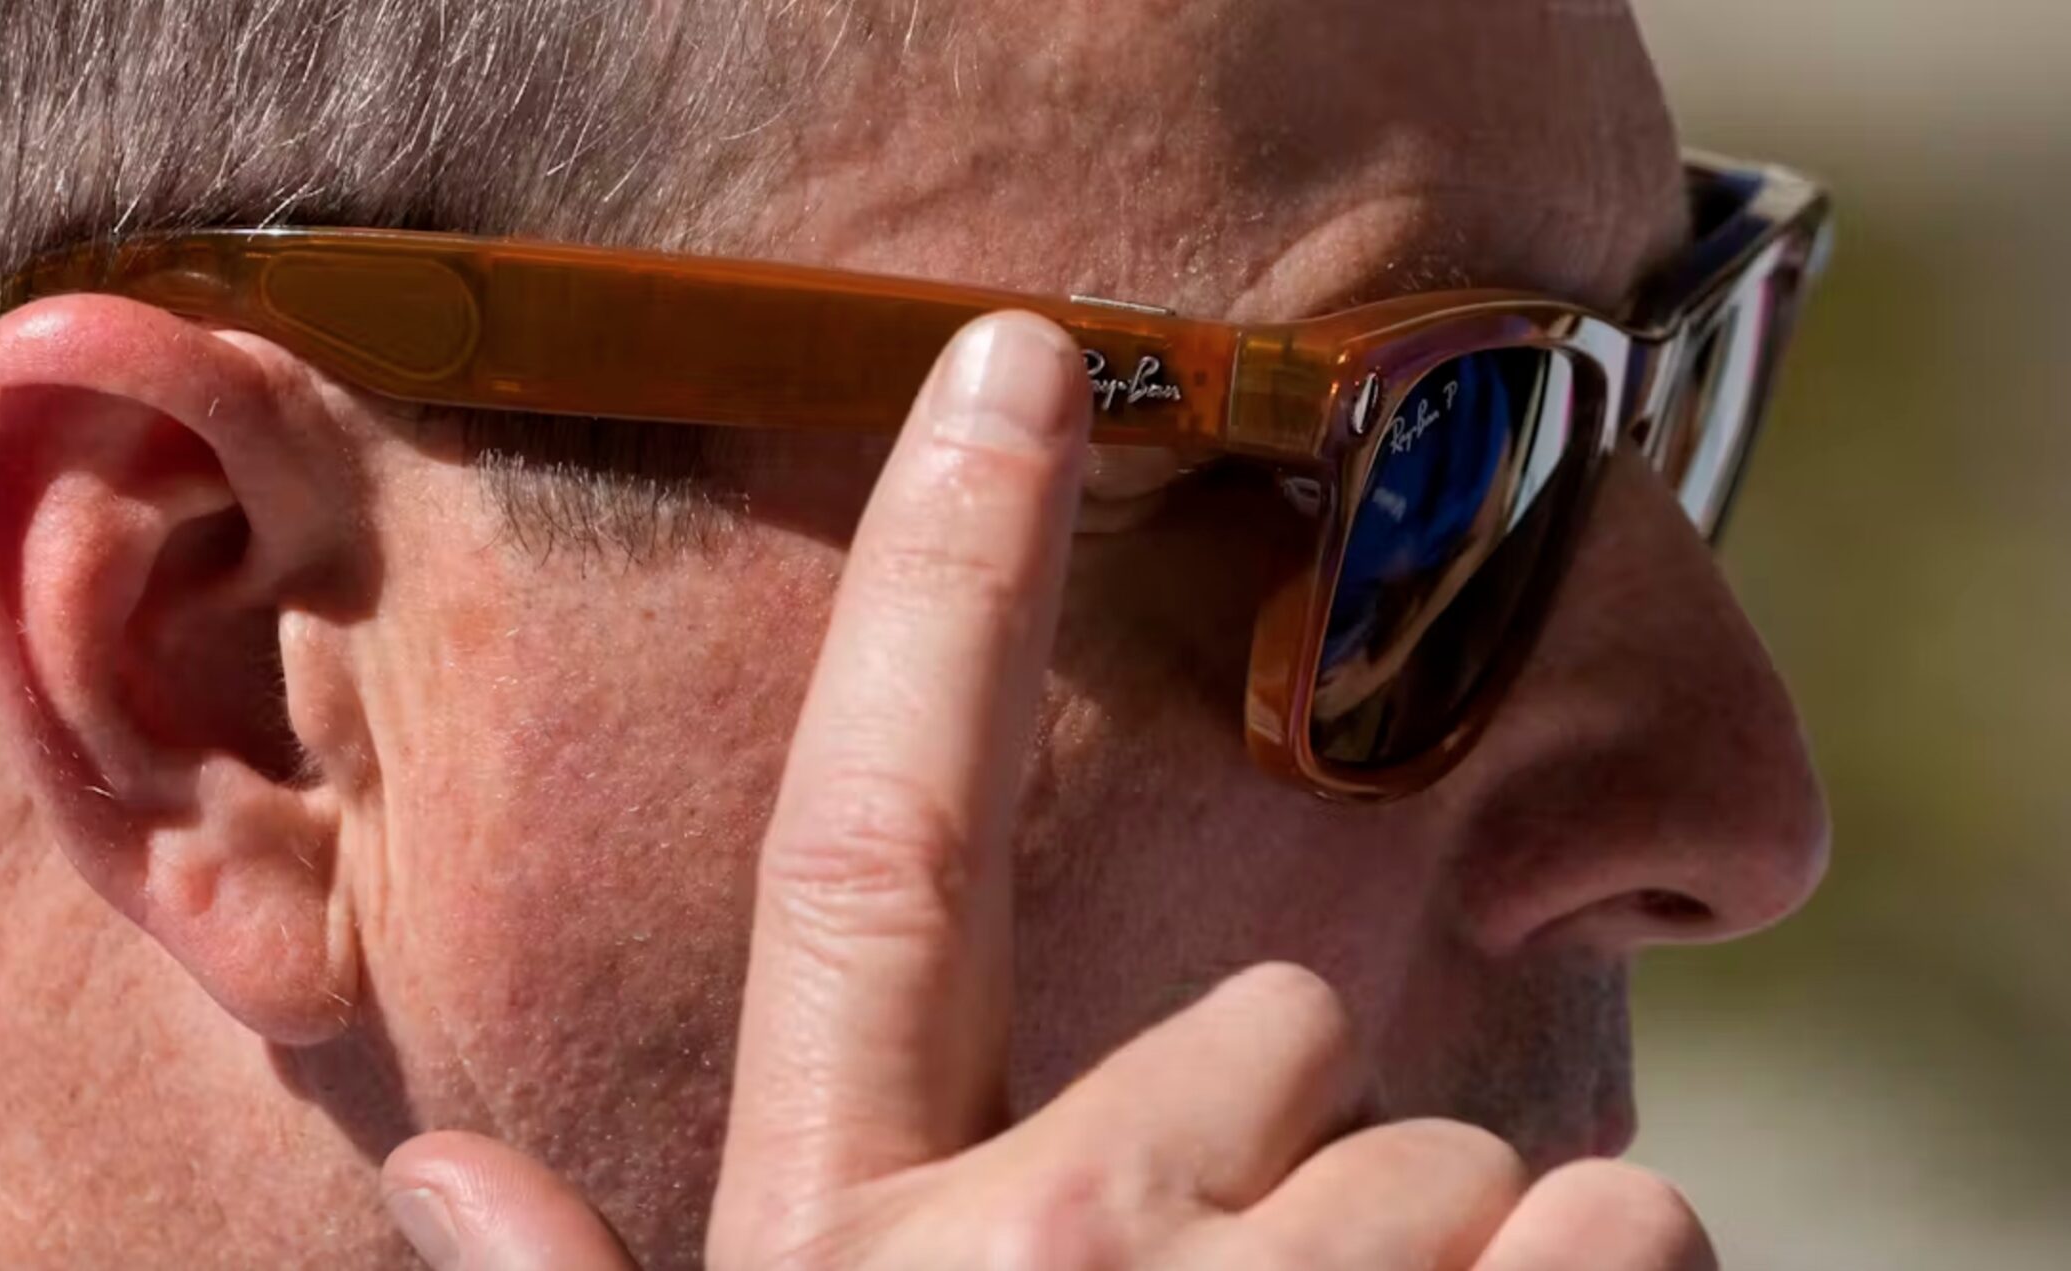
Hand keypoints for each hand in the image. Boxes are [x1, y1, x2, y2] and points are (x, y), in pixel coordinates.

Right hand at [377, 313, 1718, 1269]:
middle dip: (1303, 1148)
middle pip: (1276, 1027)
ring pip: (1483, 1155)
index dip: (935, 583)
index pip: (864, 854)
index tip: (1019, 361)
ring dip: (1477, 1267)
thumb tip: (434, 1181)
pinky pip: (1636, 1229)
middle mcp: (1045, 1252)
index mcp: (852, 1250)